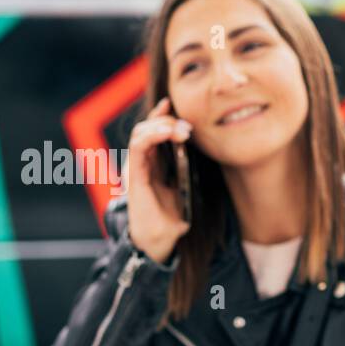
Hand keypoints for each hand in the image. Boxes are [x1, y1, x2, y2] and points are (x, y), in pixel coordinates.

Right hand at [121, 98, 191, 263]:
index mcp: (152, 164)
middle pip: (147, 128)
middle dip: (167, 120)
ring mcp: (136, 168)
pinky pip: (138, 147)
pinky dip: (152, 135)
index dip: (163, 116)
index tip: (175, 105)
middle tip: (188, 126)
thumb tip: (210, 156)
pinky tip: (168, 133)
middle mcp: (141, 163)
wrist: (158, 240)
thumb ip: (188, 172)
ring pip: (142, 133)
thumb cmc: (172, 218)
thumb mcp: (184, 188)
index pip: (153, 132)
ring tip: (179, 129)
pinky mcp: (134, 175)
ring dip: (161, 126)